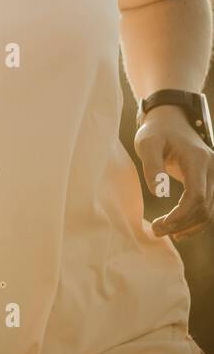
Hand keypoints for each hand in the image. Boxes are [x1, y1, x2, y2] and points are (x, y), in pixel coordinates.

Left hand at [136, 105, 213, 240]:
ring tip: (165, 232)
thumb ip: (152, 166)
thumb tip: (159, 193)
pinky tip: (178, 229)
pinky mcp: (210, 181)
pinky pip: (209, 207)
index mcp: (197, 160)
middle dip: (182, 223)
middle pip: (205, 207)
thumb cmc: (156, 132)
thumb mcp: (147, 143)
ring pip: (210, 211)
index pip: (197, 196)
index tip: (160, 224)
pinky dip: (196, 220)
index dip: (181, 215)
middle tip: (156, 231)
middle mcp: (212, 169)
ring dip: (189, 225)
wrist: (170, 121)